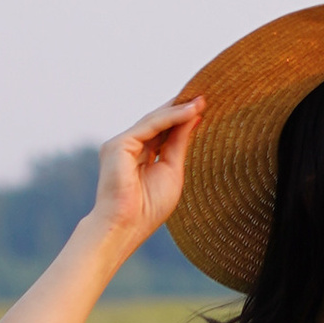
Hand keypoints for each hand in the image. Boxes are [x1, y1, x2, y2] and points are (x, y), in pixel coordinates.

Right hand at [91, 96, 204, 250]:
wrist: (126, 226)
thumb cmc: (149, 208)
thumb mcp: (172, 170)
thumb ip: (179, 143)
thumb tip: (193, 118)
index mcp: (139, 156)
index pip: (163, 131)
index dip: (182, 119)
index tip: (203, 107)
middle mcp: (129, 147)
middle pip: (158, 122)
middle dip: (180, 108)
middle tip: (204, 96)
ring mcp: (122, 144)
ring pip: (155, 121)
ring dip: (179, 109)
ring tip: (201, 100)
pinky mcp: (119, 144)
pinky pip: (151, 126)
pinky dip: (172, 117)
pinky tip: (191, 111)